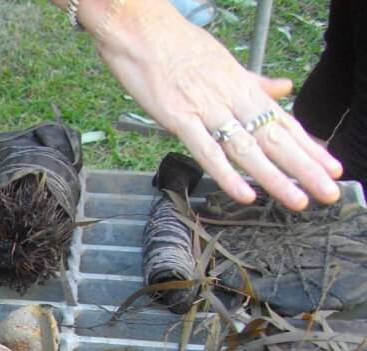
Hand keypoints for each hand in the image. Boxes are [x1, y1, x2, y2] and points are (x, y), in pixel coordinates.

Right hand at [90, 0, 341, 209]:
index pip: (285, 121)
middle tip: (327, 192)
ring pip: (248, 148)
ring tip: (296, 200)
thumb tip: (285, 88)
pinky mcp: (179, 117)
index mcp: (243, 86)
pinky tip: (244, 194)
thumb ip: (254, 82)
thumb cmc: (175, 44)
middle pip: (275, 138)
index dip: (310, 146)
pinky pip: (207, 150)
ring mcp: (206, 108)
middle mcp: (231, 98)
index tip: (332, 168)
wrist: (140, 28)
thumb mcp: (223, 62)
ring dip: (275, 177)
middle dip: (305, 168)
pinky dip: (227, 174)